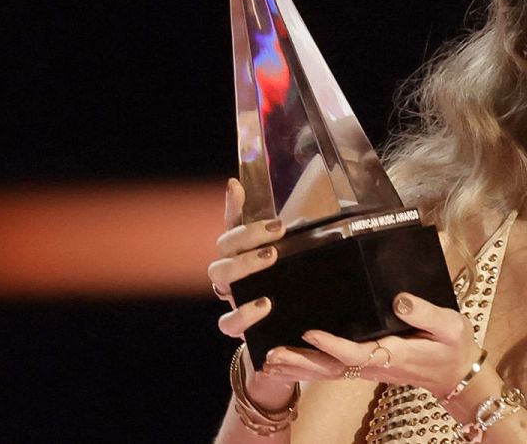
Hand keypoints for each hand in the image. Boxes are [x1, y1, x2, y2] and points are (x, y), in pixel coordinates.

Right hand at [208, 179, 294, 399]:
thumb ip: (299, 237)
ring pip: (219, 277)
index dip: (232, 205)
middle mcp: (232, 273)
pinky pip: (228, 322)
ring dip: (243, 265)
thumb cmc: (290, 293)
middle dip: (247, 236)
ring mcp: (232, 298)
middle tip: (278, 231)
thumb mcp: (297, 263)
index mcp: (244, 255)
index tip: (238, 185)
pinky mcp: (238, 327)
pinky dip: (243, 313)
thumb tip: (308, 208)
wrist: (284, 341)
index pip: (233, 224)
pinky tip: (264, 304)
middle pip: (224, 246)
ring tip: (271, 258)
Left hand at [261, 291, 479, 398]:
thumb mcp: (449, 325)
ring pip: (327, 372)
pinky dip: (307, 367)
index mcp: (393, 353)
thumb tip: (399, 299)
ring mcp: (368, 369)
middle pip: (331, 368)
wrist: (456, 374)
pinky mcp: (366, 366)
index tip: (310, 332)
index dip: (332, 345)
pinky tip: (287, 363)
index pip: (356, 353)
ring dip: (297, 367)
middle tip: (270, 356)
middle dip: (300, 362)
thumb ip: (425, 312)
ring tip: (268, 361)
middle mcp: (375, 365)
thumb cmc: (452, 346)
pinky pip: (332, 370)